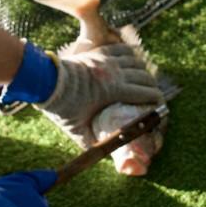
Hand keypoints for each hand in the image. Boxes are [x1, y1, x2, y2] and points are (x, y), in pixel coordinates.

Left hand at [37, 43, 162, 146]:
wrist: (46, 82)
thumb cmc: (63, 106)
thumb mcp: (78, 128)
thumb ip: (90, 142)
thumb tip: (99, 156)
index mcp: (115, 90)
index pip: (146, 93)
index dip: (157, 99)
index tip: (159, 105)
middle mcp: (115, 73)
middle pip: (145, 76)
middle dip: (152, 86)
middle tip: (152, 94)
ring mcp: (107, 60)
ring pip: (136, 61)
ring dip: (143, 70)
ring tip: (144, 79)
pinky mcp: (99, 52)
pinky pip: (122, 50)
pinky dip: (131, 55)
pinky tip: (132, 61)